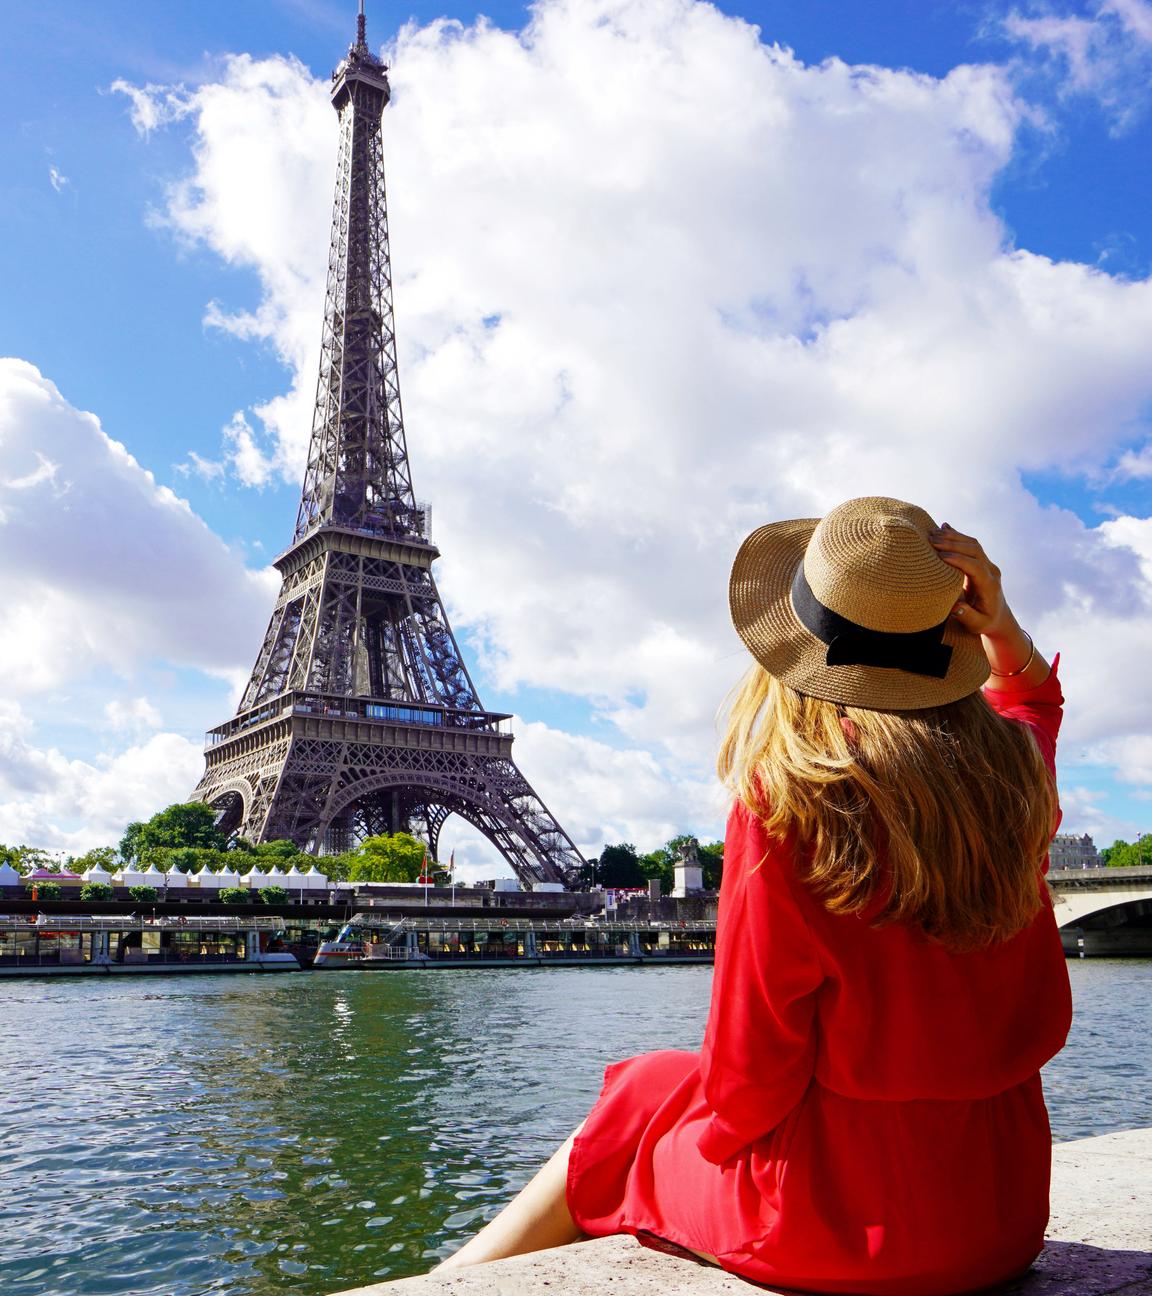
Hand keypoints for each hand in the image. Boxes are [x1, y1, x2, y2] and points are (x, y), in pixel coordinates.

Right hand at [927, 523, 1013, 637]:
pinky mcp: (981, 561)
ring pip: (973, 544)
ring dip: (953, 537)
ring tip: (932, 534)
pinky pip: (970, 545)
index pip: (976, 567)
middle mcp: (991, 571)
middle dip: (953, 543)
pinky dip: (956, 535)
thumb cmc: (984, 622)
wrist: (998, 616)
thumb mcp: (977, 625)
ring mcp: (987, 564)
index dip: (959, 559)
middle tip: (931, 541)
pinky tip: (943, 527)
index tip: (941, 556)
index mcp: (990, 586)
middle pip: (975, 550)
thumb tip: (956, 607)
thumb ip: (967, 616)